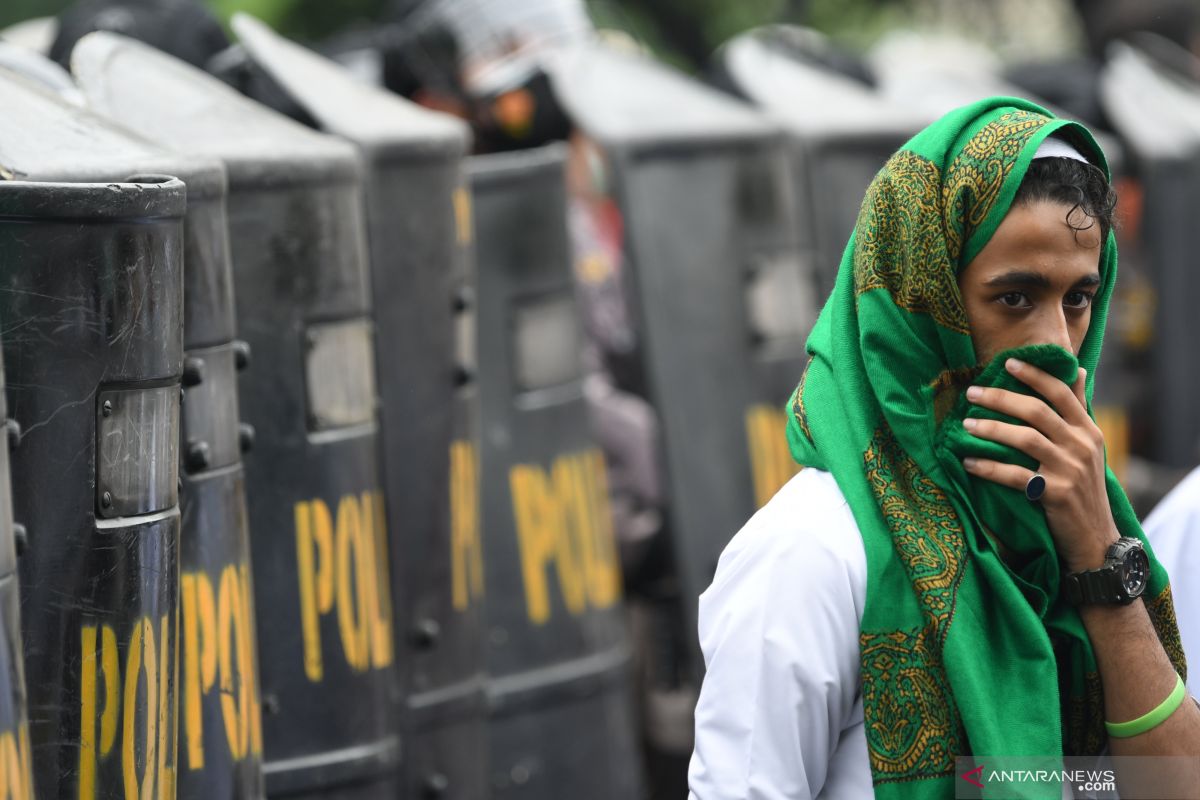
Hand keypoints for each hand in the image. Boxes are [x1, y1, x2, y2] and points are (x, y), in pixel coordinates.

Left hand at [961, 358, 1119, 572]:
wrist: (1095, 537)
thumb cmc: (1084, 487)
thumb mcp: (1088, 446)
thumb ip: (1078, 409)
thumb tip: (1077, 370)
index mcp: (1088, 430)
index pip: (1061, 393)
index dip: (1035, 375)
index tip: (1008, 362)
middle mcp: (1081, 445)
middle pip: (1038, 412)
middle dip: (1002, 398)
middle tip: (972, 392)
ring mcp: (1069, 469)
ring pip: (1025, 439)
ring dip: (991, 428)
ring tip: (965, 424)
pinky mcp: (1055, 494)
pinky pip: (1015, 475)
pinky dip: (989, 467)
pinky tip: (968, 461)